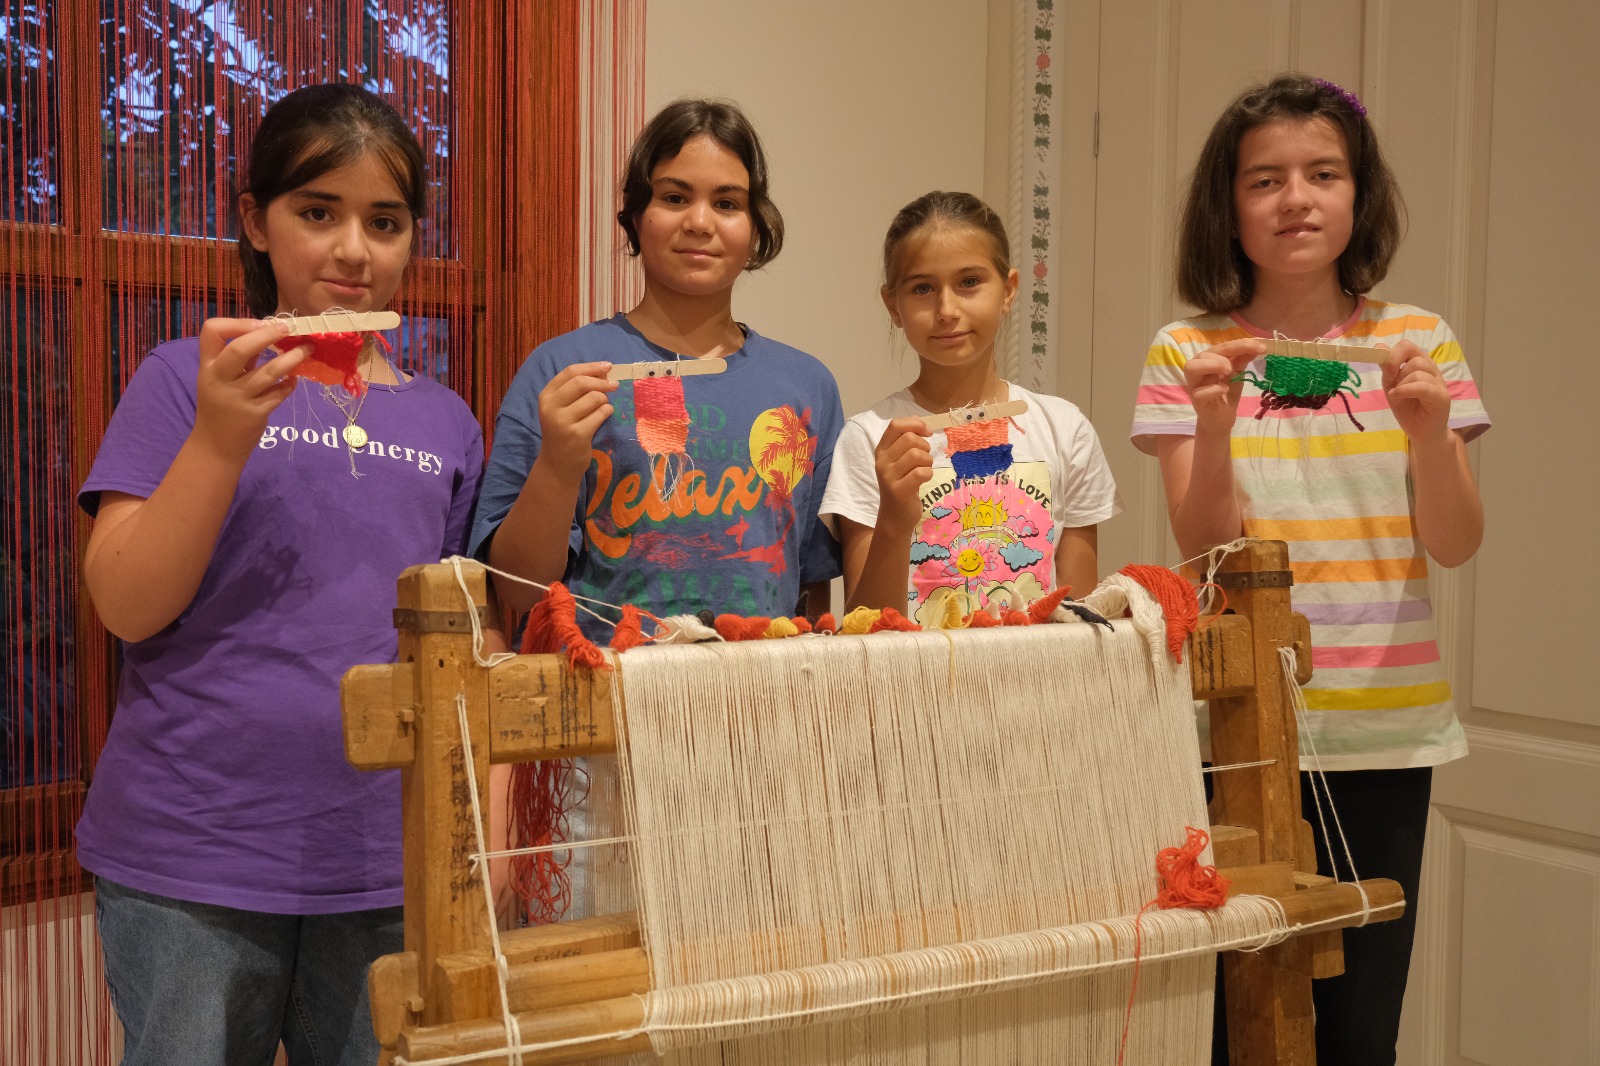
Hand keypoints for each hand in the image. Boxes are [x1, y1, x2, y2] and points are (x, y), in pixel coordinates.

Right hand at [192, 318, 309, 463]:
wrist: (216, 446)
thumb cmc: (220, 406)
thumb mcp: (221, 379)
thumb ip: (241, 359)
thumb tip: (267, 333)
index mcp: (207, 365)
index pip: (211, 331)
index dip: (236, 322)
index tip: (260, 323)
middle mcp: (219, 379)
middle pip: (239, 349)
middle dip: (266, 335)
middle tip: (287, 329)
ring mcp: (237, 397)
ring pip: (268, 372)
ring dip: (291, 358)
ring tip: (307, 349)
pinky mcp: (255, 413)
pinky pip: (278, 394)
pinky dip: (289, 385)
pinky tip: (295, 380)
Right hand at [535, 361, 617, 481]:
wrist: (558, 463)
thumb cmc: (563, 431)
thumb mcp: (562, 408)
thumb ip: (578, 389)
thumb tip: (604, 372)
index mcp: (546, 396)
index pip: (570, 372)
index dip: (591, 367)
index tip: (608, 366)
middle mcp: (551, 407)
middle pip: (581, 382)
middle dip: (602, 382)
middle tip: (614, 385)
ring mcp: (563, 422)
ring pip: (594, 398)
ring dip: (604, 400)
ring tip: (602, 408)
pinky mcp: (577, 434)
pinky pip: (601, 414)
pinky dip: (607, 412)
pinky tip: (603, 417)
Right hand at [874, 416, 933, 531]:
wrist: (894, 517)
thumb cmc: (901, 485)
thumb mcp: (899, 461)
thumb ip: (907, 441)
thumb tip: (922, 423)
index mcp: (881, 450)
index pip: (895, 425)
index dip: (915, 424)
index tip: (926, 432)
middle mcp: (882, 461)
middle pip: (909, 438)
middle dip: (925, 446)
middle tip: (925, 459)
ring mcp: (888, 477)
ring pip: (916, 455)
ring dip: (928, 461)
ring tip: (924, 470)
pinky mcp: (898, 490)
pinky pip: (921, 472)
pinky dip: (928, 474)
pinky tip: (924, 480)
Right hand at [1182, 338, 1266, 435]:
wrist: (1221, 418)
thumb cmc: (1227, 393)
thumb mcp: (1237, 373)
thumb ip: (1243, 359)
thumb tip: (1258, 346)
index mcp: (1208, 360)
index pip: (1222, 347)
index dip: (1241, 345)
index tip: (1261, 348)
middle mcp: (1197, 369)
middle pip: (1203, 354)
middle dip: (1222, 357)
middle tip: (1234, 368)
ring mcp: (1194, 385)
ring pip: (1192, 367)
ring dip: (1212, 366)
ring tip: (1228, 373)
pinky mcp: (1196, 400)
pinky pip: (1200, 392)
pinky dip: (1214, 389)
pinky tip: (1225, 390)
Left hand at [1382, 340, 1451, 445]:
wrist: (1422, 433)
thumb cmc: (1408, 409)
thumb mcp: (1393, 386)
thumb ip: (1388, 368)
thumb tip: (1378, 346)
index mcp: (1420, 364)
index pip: (1407, 345)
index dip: (1392, 355)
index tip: (1385, 371)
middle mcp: (1431, 370)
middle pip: (1413, 356)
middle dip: (1395, 370)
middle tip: (1391, 386)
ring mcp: (1438, 382)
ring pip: (1417, 371)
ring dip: (1401, 384)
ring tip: (1398, 397)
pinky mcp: (1441, 396)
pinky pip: (1422, 385)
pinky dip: (1405, 390)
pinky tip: (1397, 398)